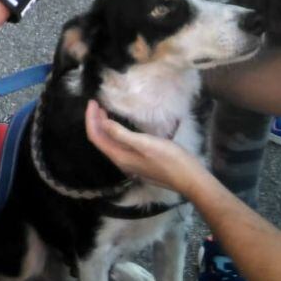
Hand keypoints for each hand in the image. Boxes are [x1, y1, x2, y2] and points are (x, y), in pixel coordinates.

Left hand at [84, 100, 199, 195]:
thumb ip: (121, 134)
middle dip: (95, 121)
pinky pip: (119, 145)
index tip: (92, 102)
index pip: (96, 137)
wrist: (189, 178)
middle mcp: (121, 161)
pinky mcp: (139, 161)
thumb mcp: (145, 143)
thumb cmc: (169, 159)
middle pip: (100, 140)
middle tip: (96, 104)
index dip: (91, 119)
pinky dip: (114, 133)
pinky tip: (120, 128)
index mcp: (119, 157)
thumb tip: (102, 123)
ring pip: (110, 143)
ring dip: (104, 127)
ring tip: (103, 112)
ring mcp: (131, 162)